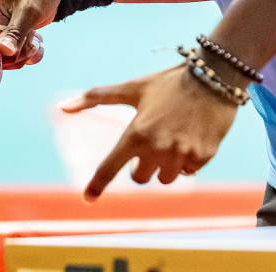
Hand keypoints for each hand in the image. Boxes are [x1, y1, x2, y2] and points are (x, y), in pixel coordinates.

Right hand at [0, 0, 60, 68]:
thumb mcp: (28, 10)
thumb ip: (15, 32)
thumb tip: (4, 51)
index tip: (14, 52)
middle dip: (16, 54)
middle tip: (30, 41)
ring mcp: (1, 31)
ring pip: (8, 57)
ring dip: (24, 53)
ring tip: (34, 38)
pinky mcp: (13, 36)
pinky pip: (17, 55)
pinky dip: (29, 53)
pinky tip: (36, 43)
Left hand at [60, 64, 239, 200]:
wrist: (213, 77)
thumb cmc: (167, 83)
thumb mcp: (132, 88)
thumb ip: (95, 97)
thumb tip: (61, 107)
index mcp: (136, 132)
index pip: (111, 166)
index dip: (97, 184)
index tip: (87, 198)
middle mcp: (157, 147)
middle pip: (141, 177)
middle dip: (143, 164)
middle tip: (153, 141)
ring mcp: (181, 154)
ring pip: (166, 178)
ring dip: (166, 165)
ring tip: (174, 138)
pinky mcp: (203, 156)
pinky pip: (188, 171)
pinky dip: (187, 160)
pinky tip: (191, 137)